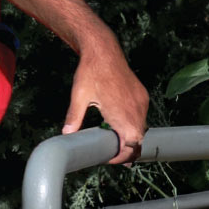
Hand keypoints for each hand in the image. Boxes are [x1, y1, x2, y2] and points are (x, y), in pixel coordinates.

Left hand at [63, 42, 149, 164]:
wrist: (103, 50)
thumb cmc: (90, 72)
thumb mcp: (79, 97)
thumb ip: (74, 118)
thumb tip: (66, 135)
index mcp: (123, 115)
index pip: (130, 146)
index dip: (121, 157)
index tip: (108, 158)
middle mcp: (137, 110)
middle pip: (138, 141)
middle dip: (127, 151)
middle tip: (112, 157)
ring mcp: (141, 102)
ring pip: (141, 129)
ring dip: (130, 137)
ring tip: (116, 143)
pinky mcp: (142, 95)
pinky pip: (141, 116)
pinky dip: (133, 124)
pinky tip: (120, 124)